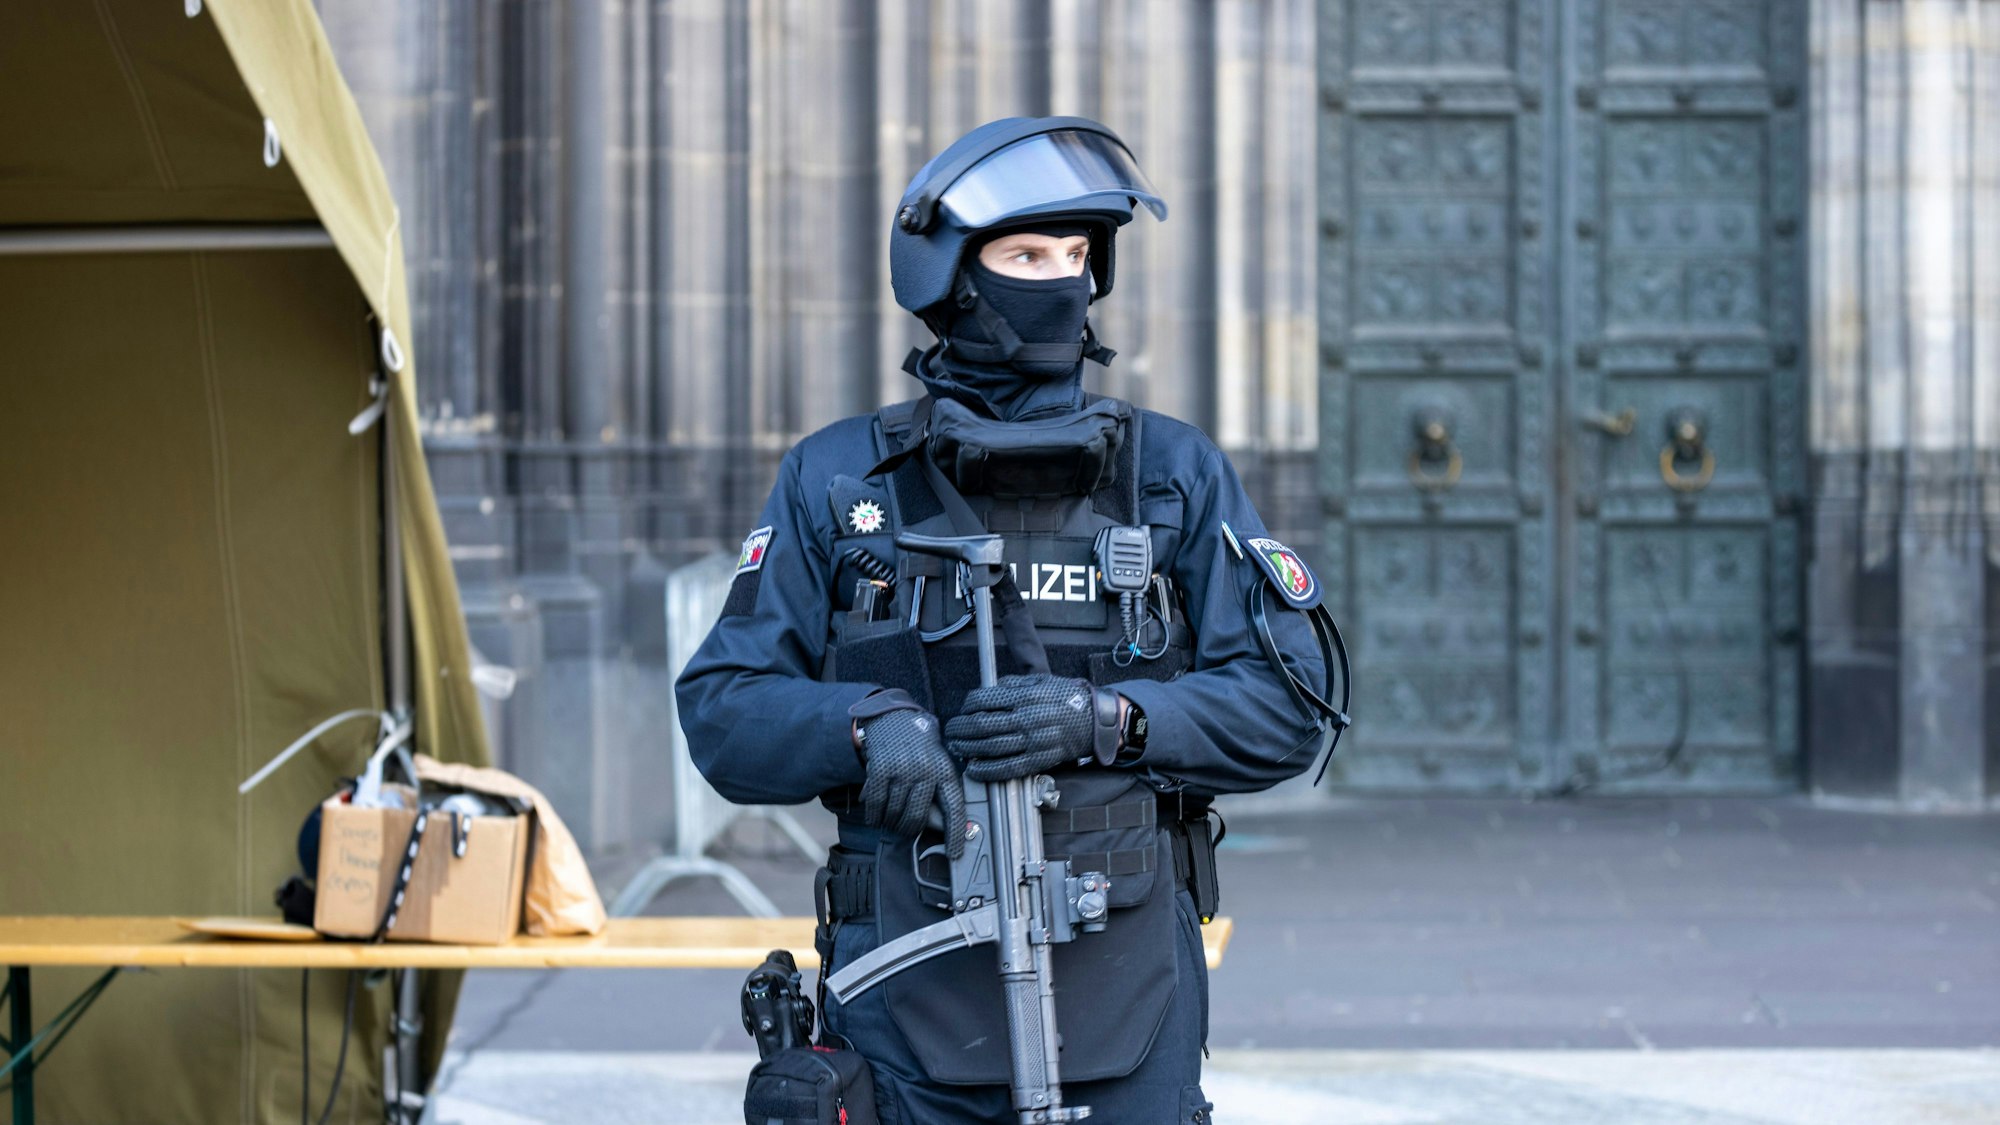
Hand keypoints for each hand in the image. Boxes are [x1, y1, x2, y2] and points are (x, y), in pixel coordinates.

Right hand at [856, 707, 965, 856]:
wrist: (894, 719)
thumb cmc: (919, 750)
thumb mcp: (937, 765)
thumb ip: (938, 792)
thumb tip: (941, 828)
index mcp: (945, 771)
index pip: (954, 809)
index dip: (955, 834)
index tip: (955, 853)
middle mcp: (925, 771)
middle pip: (917, 817)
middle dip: (908, 829)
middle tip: (904, 830)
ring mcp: (901, 770)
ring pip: (895, 813)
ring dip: (889, 823)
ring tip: (889, 821)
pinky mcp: (880, 770)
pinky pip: (876, 803)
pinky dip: (874, 815)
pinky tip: (874, 817)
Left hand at [945, 673, 1116, 780]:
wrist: (1095, 720)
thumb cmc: (1067, 698)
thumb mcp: (1041, 681)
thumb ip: (1013, 684)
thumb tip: (989, 689)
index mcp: (1025, 696)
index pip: (984, 700)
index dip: (967, 705)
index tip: (963, 708)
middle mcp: (1026, 718)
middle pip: (981, 725)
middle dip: (960, 728)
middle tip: (951, 730)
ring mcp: (1032, 741)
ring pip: (990, 747)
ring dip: (968, 749)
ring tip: (957, 747)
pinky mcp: (1038, 760)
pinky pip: (1007, 768)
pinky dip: (987, 770)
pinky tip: (974, 768)